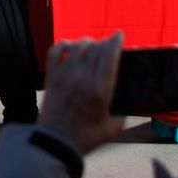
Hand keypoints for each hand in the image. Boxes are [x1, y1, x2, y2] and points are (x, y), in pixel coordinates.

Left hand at [39, 33, 124, 156]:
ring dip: (87, 42)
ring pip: (77, 46)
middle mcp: (82, 77)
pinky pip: (55, 51)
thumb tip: (126, 101)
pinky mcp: (51, 76)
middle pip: (96, 49)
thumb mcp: (112, 128)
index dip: (115, 42)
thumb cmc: (86, 137)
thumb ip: (122, 112)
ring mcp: (65, 74)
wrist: (55, 142)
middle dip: (105, 43)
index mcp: (100, 89)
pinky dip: (63, 44)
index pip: (110, 56)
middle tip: (109, 44)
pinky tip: (69, 46)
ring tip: (92, 45)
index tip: (119, 35)